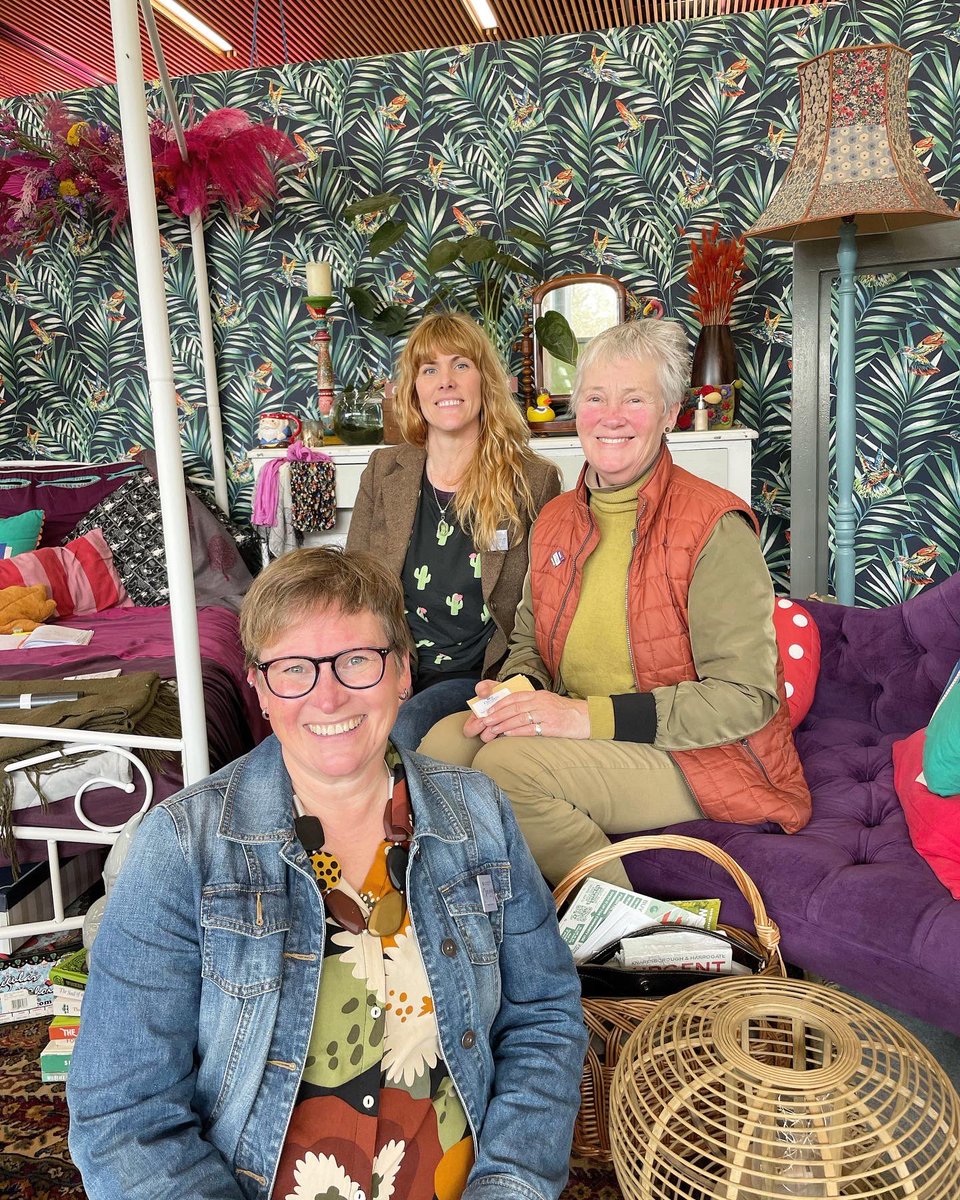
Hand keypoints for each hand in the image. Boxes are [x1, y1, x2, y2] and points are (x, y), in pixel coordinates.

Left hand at [467, 690, 589, 742]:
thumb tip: (512, 713)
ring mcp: (546, 714)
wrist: (587, 718)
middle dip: (496, 714)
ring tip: (492, 729)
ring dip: (503, 723)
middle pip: (514, 707)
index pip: (514, 697)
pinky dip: (517, 731)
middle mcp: (541, 702)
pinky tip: (507, 733)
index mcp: (538, 695)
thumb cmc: (566, 712)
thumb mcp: (548, 703)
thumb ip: (532, 705)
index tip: (487, 710)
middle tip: (484, 720)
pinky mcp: (552, 726)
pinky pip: (531, 728)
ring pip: (520, 717)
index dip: (499, 703)